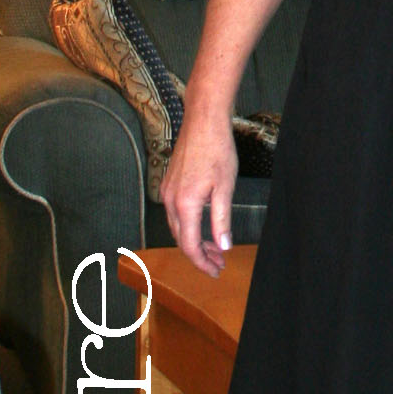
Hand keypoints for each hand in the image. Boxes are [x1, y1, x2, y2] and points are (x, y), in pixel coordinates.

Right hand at [161, 110, 237, 276]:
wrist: (203, 121)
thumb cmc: (217, 151)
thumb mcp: (225, 189)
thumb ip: (221, 220)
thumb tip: (222, 247)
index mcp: (185, 204)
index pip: (190, 245)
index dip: (202, 263)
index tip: (216, 271)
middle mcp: (170, 200)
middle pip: (181, 239)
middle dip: (199, 255)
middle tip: (219, 263)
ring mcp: (167, 191)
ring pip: (178, 227)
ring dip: (194, 241)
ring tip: (214, 248)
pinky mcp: (168, 183)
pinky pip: (176, 214)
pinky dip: (188, 226)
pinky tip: (203, 226)